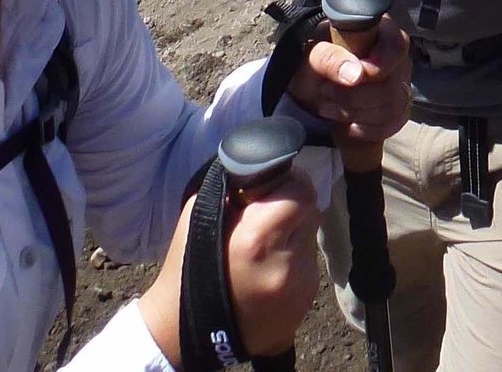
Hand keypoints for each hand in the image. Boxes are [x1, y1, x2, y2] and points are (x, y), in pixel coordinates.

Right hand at [138, 173, 322, 367]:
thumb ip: (234, 187)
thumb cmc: (189, 267)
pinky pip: (308, 266)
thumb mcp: (200, 215)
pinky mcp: (306, 304)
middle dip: (293, 206)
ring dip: (294, 234)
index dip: (291, 182)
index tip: (278, 183)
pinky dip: (294, 260)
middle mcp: (286, 264)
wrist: (190, 332)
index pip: (301, 192)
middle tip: (270, 212)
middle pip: (311, 212)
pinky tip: (269, 270)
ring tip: (266, 246)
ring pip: (311, 239)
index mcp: (258, 239)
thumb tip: (264, 169)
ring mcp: (300, 288)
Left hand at [286, 18, 411, 150]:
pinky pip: (392, 124)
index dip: (381, 62)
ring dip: (356, 112)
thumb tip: (356, 74)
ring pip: (392, 106)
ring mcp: (399, 84)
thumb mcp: (311, 56)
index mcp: (377, 32)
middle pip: (393, 82)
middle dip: (355, 95)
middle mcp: (395, 57)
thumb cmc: (312, 64)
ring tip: (328, 106)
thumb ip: (329, 58)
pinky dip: (367, 129)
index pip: (396, 44)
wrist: (310, 91)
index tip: (357, 74)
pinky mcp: (397, 110)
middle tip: (326, 91)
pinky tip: (348, 123)